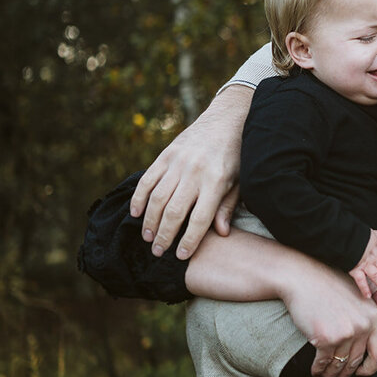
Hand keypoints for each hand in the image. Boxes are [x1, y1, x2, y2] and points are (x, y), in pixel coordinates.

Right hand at [130, 86, 251, 258]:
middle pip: (174, 212)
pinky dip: (139, 198)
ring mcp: (178, 162)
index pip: (199, 219)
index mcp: (216, 182)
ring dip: (150, 221)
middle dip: (164, 236)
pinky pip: (147, 179)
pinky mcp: (166, 155)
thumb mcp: (240, 181)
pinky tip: (136, 214)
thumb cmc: (237, 156)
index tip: (180, 256)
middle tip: (158, 252)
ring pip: (157, 198)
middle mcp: (195, 173)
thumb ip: (227, 206)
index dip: (189, 240)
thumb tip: (221, 234)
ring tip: (148, 238)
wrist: (227, 120)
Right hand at [277, 258, 376, 376]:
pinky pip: (324, 363)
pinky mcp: (325, 339)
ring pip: (340, 364)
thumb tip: (369, 341)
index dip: (371, 367)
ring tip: (327, 373)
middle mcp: (362, 326)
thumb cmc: (328, 286)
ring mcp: (344, 333)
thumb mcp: (358, 297)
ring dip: (332, 373)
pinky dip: (319, 369)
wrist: (303, 279)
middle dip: (347, 372)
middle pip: (357, 361)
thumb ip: (366, 317)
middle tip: (340, 374)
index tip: (362, 371)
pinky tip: (316, 370)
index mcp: (373, 316)